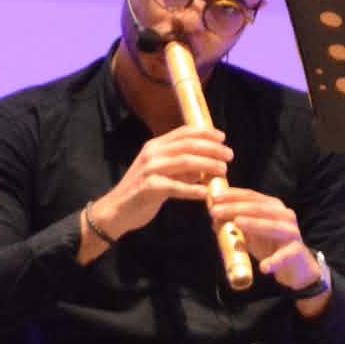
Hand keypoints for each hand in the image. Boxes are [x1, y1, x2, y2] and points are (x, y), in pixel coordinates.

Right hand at [90, 126, 232, 237]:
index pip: (184, 133)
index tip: (222, 137)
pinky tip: (205, 192)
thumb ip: (183, 168)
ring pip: (185, 162)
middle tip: (229, 155)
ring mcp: (149, 170)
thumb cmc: (142, 191)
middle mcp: (152, 153)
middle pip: (188, 146)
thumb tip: (208, 163)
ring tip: (223, 171)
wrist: (115, 210)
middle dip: (212, 149)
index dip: (205, 133)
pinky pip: (176, 187)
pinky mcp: (149, 187)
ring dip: (207, 165)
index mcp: (155, 146)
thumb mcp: (163, 173)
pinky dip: (192, 189)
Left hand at [207, 186, 322, 291]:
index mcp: (272, 207)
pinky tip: (264, 267)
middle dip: (236, 208)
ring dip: (254, 224)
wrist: (296, 266)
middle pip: (259, 208)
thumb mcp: (251, 234)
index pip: (251, 196)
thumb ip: (234, 225)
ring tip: (237, 223)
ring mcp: (292, 233)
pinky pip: (284, 256)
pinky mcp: (296, 251)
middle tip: (215, 211)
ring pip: (273, 227)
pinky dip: (274, 261)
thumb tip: (214, 219)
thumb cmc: (271, 245)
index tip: (213, 198)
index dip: (232, 195)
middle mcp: (284, 215)